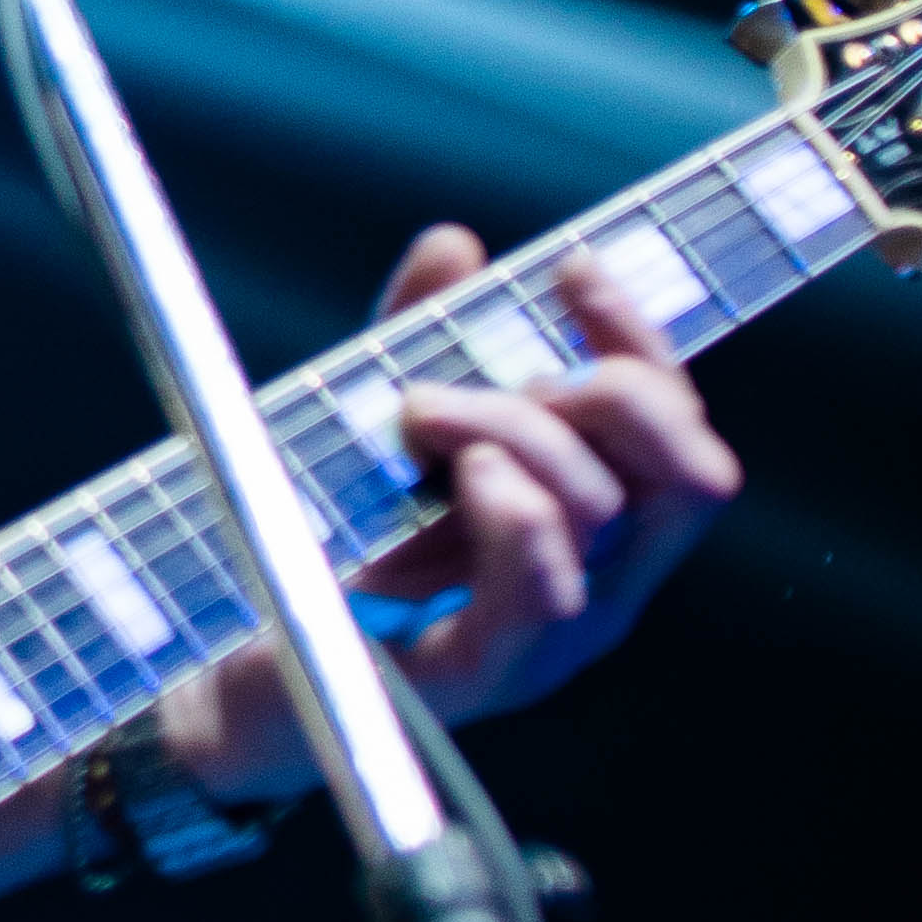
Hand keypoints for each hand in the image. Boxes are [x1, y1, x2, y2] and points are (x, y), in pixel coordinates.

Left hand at [162, 229, 742, 806]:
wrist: (235, 675)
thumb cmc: (320, 554)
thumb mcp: (378, 428)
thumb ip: (421, 339)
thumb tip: (453, 246)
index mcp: (592, 526)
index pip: (676, 427)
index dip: (642, 338)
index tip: (569, 269)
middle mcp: (597, 585)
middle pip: (686, 471)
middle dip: (605, 388)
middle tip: (488, 377)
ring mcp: (549, 639)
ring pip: (601, 509)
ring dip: (514, 429)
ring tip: (419, 414)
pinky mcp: (483, 674)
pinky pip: (543, 590)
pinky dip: (514, 513)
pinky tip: (460, 478)